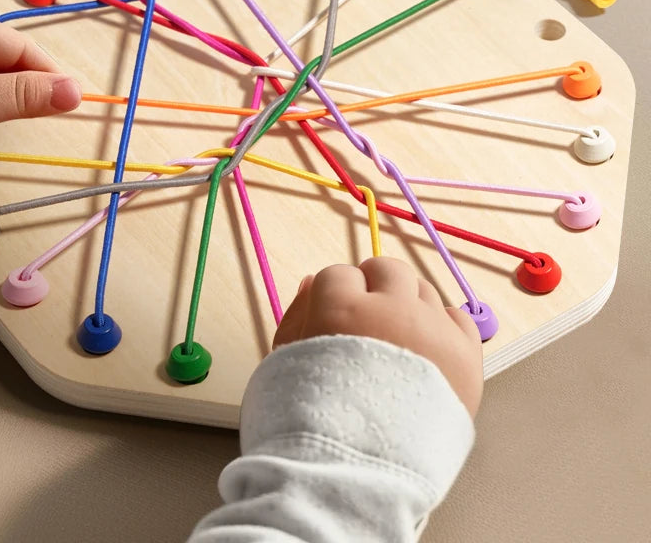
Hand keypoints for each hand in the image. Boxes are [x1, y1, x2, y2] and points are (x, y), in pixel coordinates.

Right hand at [273, 257, 482, 417]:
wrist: (356, 478)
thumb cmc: (310, 423)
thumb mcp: (283, 364)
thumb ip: (296, 314)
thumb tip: (313, 282)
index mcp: (342, 308)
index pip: (339, 274)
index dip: (333, 296)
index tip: (333, 317)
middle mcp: (392, 310)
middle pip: (387, 269)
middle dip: (374, 286)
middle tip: (366, 317)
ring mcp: (433, 332)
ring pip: (423, 290)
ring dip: (407, 305)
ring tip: (396, 342)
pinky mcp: (466, 358)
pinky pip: (458, 319)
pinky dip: (442, 327)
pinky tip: (426, 350)